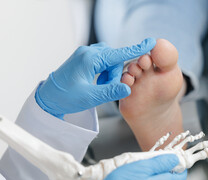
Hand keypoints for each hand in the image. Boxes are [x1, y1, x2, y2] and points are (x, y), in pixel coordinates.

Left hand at [35, 38, 155, 118]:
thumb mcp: (90, 97)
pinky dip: (103, 73)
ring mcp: (85, 55)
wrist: (48, 98)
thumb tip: (127, 88)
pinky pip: (101, 63)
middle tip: (105, 88)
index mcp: (89, 59)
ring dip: (109, 75)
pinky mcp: (84, 60)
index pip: (118, 54)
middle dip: (115, 75)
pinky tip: (96, 83)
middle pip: (114, 59)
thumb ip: (110, 92)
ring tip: (98, 87)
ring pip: (109, 61)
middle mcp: (87, 53)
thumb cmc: (65, 97)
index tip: (151, 43)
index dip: (136, 50)